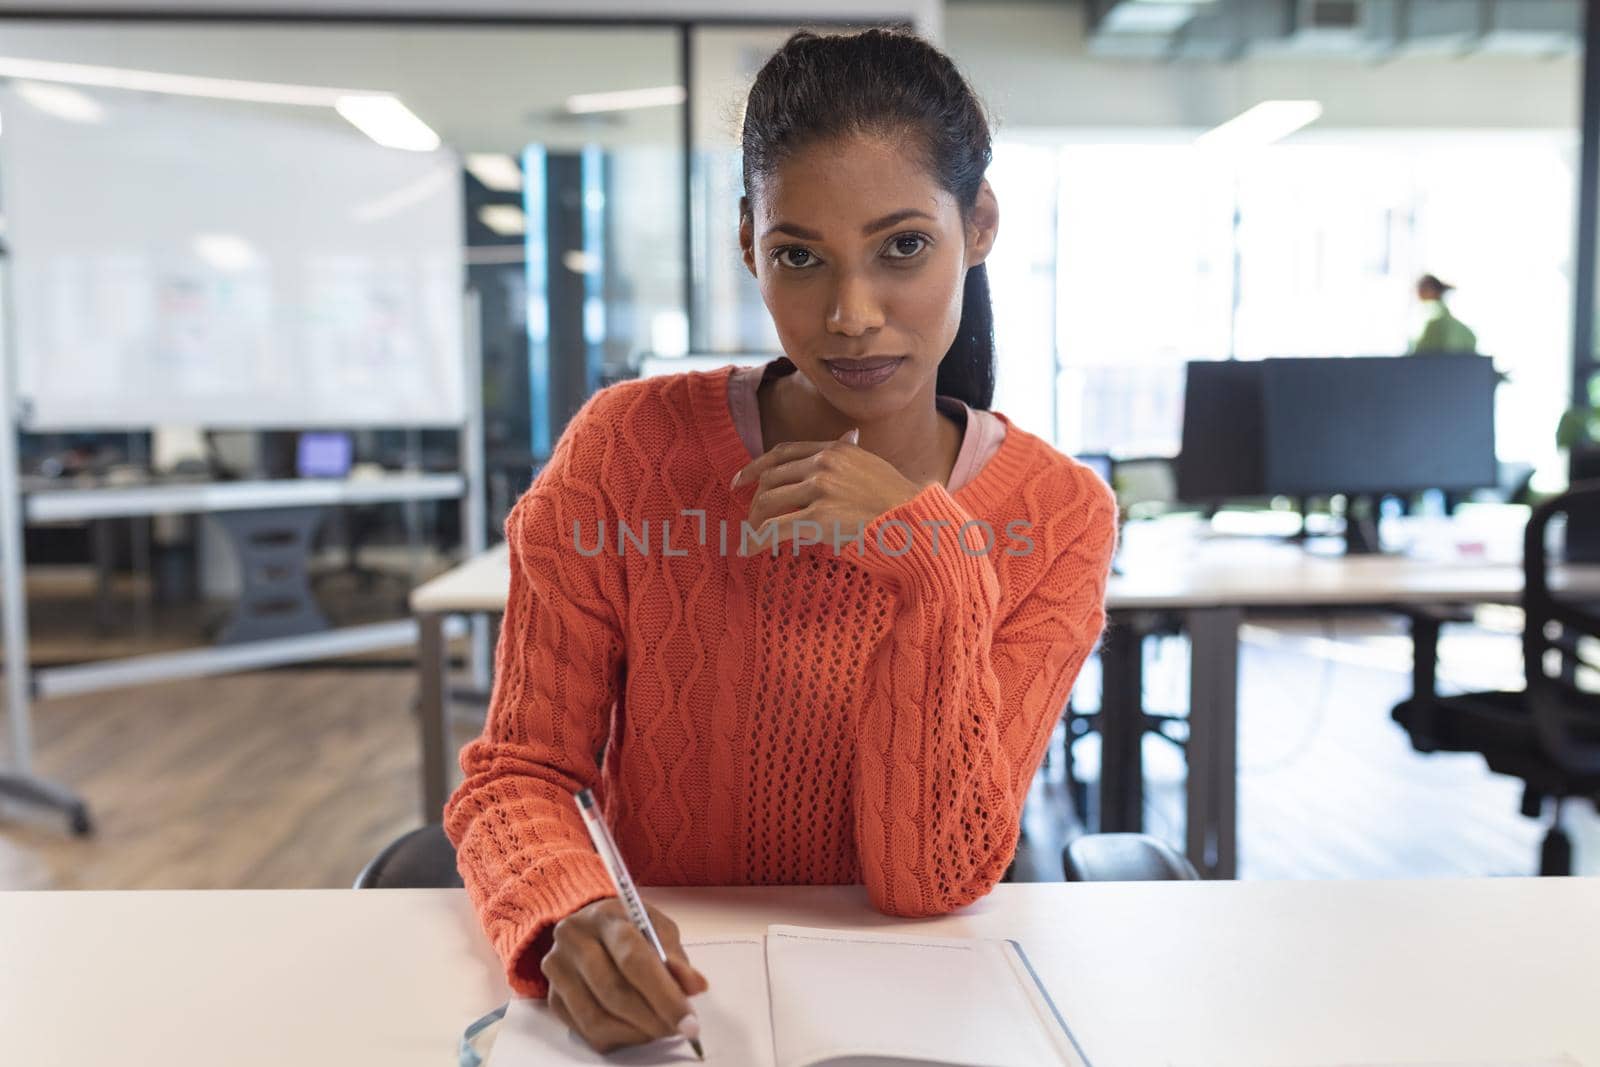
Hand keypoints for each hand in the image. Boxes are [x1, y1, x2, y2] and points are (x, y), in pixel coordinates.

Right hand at [541, 898, 708, 1053]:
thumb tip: (695, 987)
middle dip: (653, 1018)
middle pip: (614, 991)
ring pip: (597, 1017)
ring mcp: (558, 969)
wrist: (589, 926)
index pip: (633, 959)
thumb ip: (676, 958)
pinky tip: (637, 1029)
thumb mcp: (658, 929)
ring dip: (636, 1032)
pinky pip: (585, 1031)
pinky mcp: (552, 997)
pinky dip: (618, 1038)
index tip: (689, 1020)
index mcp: (605, 917)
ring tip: (660, 1029)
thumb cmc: (630, 928)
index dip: (664, 994)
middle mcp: (574, 940)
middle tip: (679, 1029)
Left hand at [733, 429, 922, 554]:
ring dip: (755, 521)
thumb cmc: (898, 500)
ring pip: (769, 501)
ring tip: (750, 537)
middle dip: (755, 499)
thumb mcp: (872, 465)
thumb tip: (848, 436)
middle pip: (772, 477)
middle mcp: (824, 463)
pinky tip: (749, 549)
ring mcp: (821, 489)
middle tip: (749, 517)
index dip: (757, 466)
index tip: (742, 479)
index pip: (783, 452)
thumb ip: (852, 453)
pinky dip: (757, 539)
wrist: (915, 521)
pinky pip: (776, 528)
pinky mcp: (820, 517)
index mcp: (834, 449)